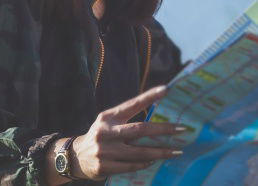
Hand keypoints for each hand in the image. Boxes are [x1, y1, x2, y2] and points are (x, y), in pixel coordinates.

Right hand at [69, 85, 187, 179]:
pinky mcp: (104, 167)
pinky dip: (144, 163)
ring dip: (160, 152)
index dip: (149, 96)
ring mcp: (104, 151)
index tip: (167, 89)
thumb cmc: (100, 135)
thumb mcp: (109, 121)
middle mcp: (106, 132)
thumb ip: (128, 116)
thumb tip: (157, 109)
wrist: (75, 157)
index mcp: (108, 117)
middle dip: (163, 130)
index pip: (132, 104)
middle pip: (139, 130)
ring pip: (139, 152)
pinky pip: (130, 166)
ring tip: (176, 151)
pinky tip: (155, 161)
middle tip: (182, 129)